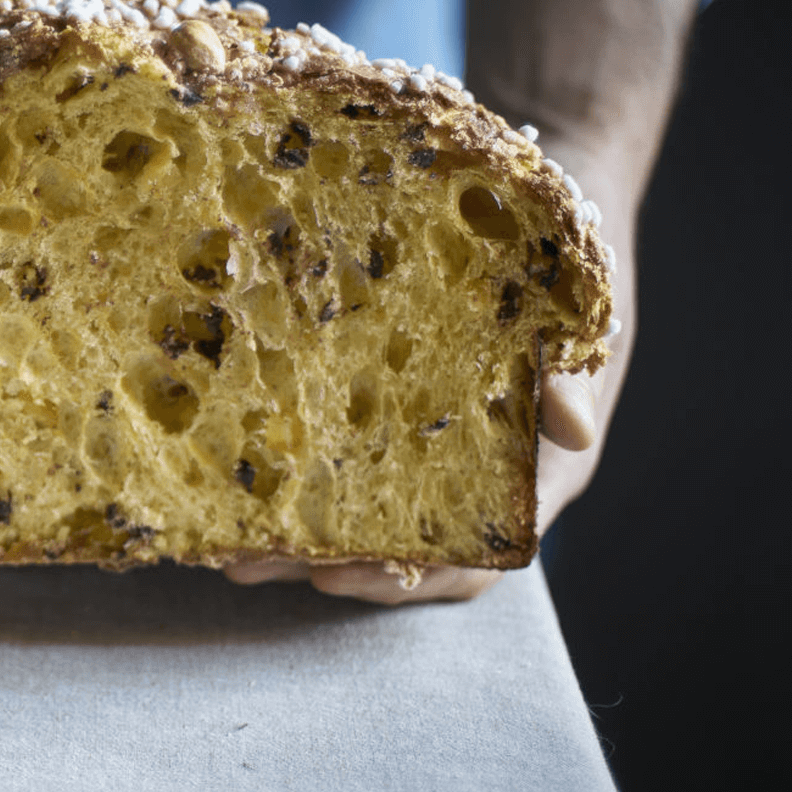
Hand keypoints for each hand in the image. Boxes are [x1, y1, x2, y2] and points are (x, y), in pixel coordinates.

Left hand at [226, 154, 641, 604]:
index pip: (465, 558)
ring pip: (352, 517)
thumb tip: (575, 431)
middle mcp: (471, 479)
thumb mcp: (573, 312)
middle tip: (241, 562)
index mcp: (529, 478)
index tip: (329, 576)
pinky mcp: (381, 417)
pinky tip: (224, 474)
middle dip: (314, 561)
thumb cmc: (559, 268)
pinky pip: (331, 463)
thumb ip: (567, 373)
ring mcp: (424, 452)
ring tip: (216, 539)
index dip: (399, 576)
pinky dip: (282, 478)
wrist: (537, 215)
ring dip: (285, 532)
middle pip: (389, 553)